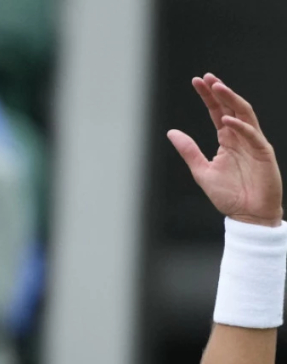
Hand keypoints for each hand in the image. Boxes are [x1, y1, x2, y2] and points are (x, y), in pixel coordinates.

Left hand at [168, 73, 282, 226]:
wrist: (248, 215)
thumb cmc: (228, 196)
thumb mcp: (201, 171)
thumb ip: (188, 151)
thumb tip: (171, 132)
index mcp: (227, 140)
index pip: (217, 112)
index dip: (208, 97)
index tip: (197, 82)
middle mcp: (241, 137)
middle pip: (231, 107)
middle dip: (220, 91)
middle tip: (207, 78)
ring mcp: (254, 143)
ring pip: (244, 115)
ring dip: (231, 100)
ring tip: (218, 88)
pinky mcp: (263, 153)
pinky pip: (253, 135)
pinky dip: (240, 126)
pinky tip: (226, 120)